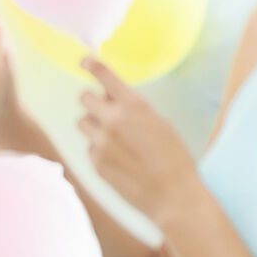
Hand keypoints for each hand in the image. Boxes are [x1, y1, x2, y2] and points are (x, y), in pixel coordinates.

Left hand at [78, 58, 200, 227]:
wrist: (173, 196)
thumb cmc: (174, 158)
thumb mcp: (160, 123)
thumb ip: (133, 109)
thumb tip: (112, 98)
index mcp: (134, 106)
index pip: (105, 77)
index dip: (92, 65)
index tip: (85, 61)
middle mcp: (113, 120)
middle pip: (84, 98)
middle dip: (93, 101)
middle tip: (105, 111)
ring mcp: (101, 143)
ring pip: (83, 123)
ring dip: (94, 125)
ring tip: (114, 139)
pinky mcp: (96, 163)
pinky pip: (89, 147)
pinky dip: (99, 150)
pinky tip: (120, 161)